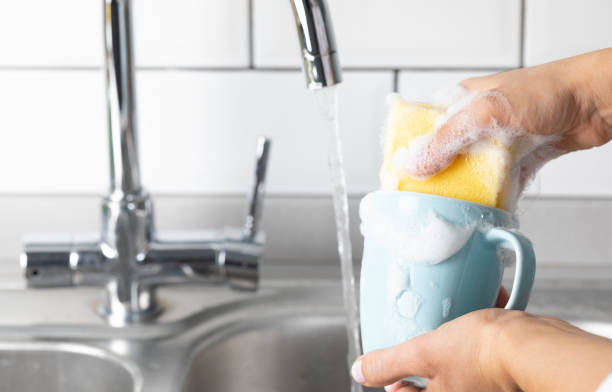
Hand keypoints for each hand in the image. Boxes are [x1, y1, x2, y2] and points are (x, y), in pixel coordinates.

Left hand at [351, 308, 611, 391]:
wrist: (536, 346)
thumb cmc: (481, 354)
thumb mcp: (423, 353)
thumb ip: (389, 364)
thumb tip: (359, 371)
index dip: (395, 376)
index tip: (395, 355)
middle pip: (434, 375)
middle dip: (429, 347)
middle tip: (426, 328)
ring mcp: (486, 384)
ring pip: (461, 357)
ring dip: (457, 332)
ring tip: (456, 310)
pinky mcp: (505, 367)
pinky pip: (487, 345)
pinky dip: (485, 323)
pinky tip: (487, 300)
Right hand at [405, 49, 611, 194]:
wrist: (596, 101)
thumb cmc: (546, 91)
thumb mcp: (486, 111)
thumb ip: (447, 138)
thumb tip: (414, 165)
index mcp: (462, 100)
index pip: (425, 126)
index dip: (411, 151)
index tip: (400, 176)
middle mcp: (478, 120)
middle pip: (447, 154)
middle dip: (439, 177)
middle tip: (428, 198)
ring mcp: (500, 139)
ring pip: (474, 170)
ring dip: (469, 188)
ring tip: (456, 207)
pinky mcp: (521, 156)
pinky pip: (501, 180)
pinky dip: (497, 194)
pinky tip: (489, 207)